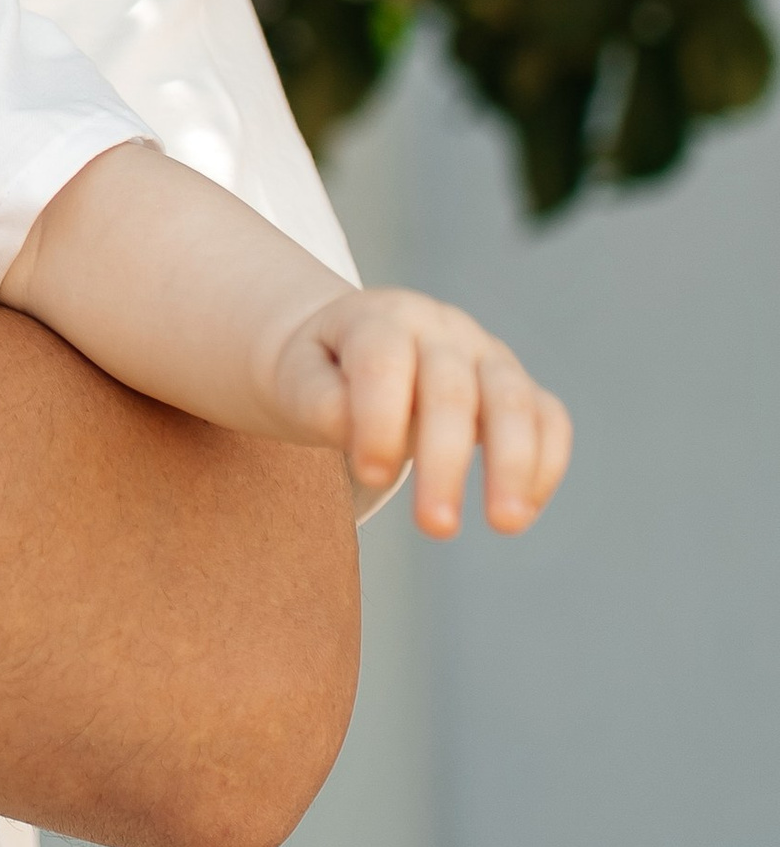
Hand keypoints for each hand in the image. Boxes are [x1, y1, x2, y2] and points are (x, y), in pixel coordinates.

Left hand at [272, 288, 570, 536]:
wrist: (345, 345)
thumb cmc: (319, 372)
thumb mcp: (297, 378)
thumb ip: (318, 400)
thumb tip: (353, 429)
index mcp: (379, 318)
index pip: (383, 361)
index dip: (379, 418)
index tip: (369, 476)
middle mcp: (440, 328)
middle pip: (451, 390)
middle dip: (445, 460)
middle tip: (435, 527)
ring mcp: (485, 353)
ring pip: (512, 400)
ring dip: (513, 464)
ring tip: (505, 524)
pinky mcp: (515, 385)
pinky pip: (548, 417)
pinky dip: (545, 462)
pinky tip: (523, 509)